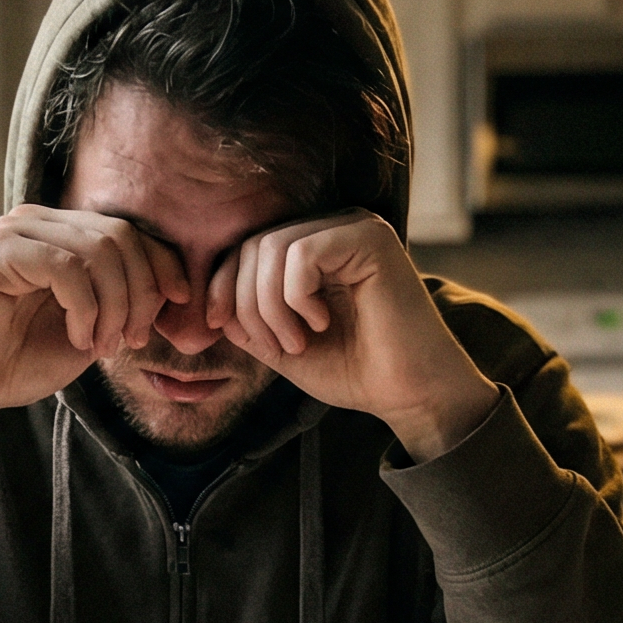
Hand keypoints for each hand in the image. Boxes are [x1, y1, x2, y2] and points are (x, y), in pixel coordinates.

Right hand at [0, 207, 188, 468]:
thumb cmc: (15, 362)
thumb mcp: (89, 329)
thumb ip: (122, 303)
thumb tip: (172, 287)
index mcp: (58, 234)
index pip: (128, 231)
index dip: (162, 265)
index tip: (178, 304)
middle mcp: (37, 221)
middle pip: (120, 236)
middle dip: (140, 292)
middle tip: (131, 339)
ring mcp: (15, 232)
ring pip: (99, 249)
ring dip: (114, 305)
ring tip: (103, 345)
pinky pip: (67, 266)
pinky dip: (86, 308)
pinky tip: (79, 338)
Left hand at [210, 211, 498, 462]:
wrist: (411, 395)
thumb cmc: (356, 371)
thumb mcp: (282, 345)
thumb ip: (247, 321)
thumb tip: (211, 306)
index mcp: (315, 246)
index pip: (246, 248)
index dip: (223, 286)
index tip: (221, 326)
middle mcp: (335, 227)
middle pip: (254, 246)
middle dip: (247, 304)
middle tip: (277, 348)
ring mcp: (355, 228)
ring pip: (272, 248)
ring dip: (270, 307)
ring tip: (297, 343)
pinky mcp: (371, 238)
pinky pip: (302, 253)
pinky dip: (297, 296)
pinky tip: (320, 323)